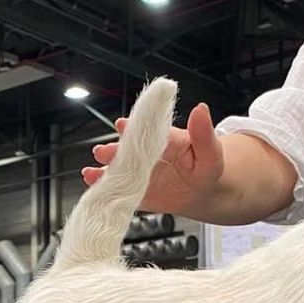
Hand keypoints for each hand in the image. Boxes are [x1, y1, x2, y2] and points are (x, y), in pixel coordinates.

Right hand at [82, 101, 224, 213]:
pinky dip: (107, 189)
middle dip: (114, 150)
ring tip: (92, 172)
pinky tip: (95, 185)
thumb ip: (203, 133)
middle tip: (103, 151)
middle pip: (128, 150)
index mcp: (164, 140)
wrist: (204, 193)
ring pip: (120, 170)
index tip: (123, 125)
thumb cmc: (207, 169)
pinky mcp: (137, 192)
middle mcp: (147, 155)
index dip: (134, 128)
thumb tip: (201, 109)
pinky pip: (121, 191)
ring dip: (105, 170)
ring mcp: (140, 173)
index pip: (148, 131)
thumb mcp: (211, 152)